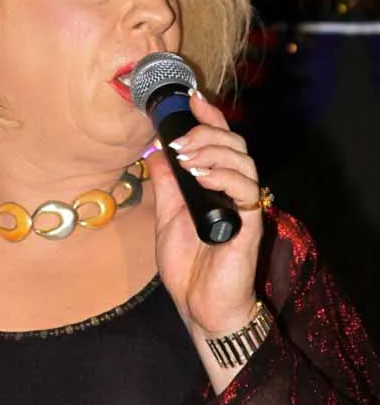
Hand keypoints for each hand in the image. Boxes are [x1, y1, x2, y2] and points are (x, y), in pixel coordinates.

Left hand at [145, 91, 262, 339]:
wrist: (199, 307)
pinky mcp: (250, 224)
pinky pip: (246, 190)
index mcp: (216, 184)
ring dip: (212, 152)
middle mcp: (234, 190)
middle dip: (206, 132)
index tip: (192, 98)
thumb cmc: (188, 265)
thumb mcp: (167, 216)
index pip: (221, 141)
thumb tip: (154, 150)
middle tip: (179, 142)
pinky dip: (224, 176)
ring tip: (185, 159)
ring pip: (243, 161)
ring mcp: (244, 206)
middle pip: (235, 143)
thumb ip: (166, 184)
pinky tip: (202, 177)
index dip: (210, 116)